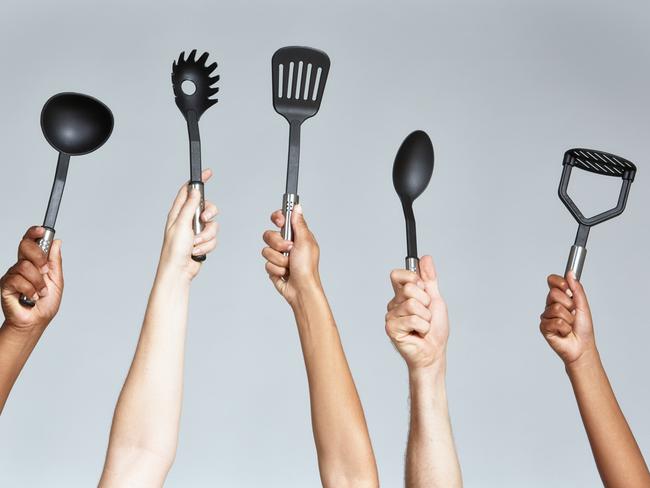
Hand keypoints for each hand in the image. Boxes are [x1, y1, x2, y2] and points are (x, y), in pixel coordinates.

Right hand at [1, 226, 63, 331]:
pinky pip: (18, 280)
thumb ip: (55, 261)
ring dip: (38, 282)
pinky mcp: (5, 285)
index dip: (34, 233)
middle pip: (25, 246)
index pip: (30, 242)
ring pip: (25, 266)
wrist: (36, 321)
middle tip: (45, 271)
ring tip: (40, 292)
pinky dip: (30, 290)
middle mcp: (21, 266)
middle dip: (39, 256)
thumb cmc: (46, 303)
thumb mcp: (57, 280)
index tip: (43, 230)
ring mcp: (12, 274)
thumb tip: (57, 242)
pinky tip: (32, 297)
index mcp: (34, 262)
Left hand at [160, 169, 218, 280]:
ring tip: (195, 244)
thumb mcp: (181, 224)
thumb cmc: (174, 250)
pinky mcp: (203, 241)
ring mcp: (196, 231)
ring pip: (212, 225)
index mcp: (178, 213)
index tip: (208, 173)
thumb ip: (189, 206)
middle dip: (209, 215)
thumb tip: (194, 190)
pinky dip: (207, 245)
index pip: (188, 191)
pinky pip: (213, 238)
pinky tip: (197, 251)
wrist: (179, 271)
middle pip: (207, 207)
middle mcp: (187, 220)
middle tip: (203, 220)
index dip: (198, 181)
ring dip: (206, 236)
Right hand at [262, 204, 320, 305]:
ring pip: (266, 250)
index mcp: (296, 235)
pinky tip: (285, 273)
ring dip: (278, 259)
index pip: (282, 219)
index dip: (278, 218)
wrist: (301, 289)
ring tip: (288, 265)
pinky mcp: (273, 266)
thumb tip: (297, 207)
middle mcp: (286, 244)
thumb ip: (299, 224)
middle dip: (278, 244)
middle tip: (289, 249)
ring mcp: (279, 255)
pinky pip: (266, 263)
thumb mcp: (305, 242)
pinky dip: (276, 269)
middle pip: (269, 234)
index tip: (279, 222)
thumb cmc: (307, 267)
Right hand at [385, 256, 447, 371]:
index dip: (412, 277)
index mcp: (402, 295)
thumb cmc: (434, 330)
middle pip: (409, 288)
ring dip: (426, 317)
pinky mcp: (391, 328)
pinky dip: (422, 327)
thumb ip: (429, 279)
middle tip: (425, 314)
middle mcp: (394, 303)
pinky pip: (412, 319)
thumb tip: (426, 258)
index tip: (422, 288)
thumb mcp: (435, 300)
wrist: (434, 353)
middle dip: (425, 301)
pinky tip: (418, 334)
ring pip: (413, 305)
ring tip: (423, 326)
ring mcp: (391, 316)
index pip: (398, 274)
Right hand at [540, 272, 595, 365]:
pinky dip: (564, 328)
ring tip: (569, 325)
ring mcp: (546, 316)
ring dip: (568, 319)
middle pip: (553, 294)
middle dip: (568, 304)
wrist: (582, 348)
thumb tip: (571, 274)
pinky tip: (564, 332)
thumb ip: (577, 289)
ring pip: (556, 309)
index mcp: (560, 298)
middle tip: (573, 313)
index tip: (567, 288)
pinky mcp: (544, 327)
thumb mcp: (583, 306)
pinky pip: (555, 322)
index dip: (559, 282)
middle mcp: (551, 305)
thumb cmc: (583, 329)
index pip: (552, 282)